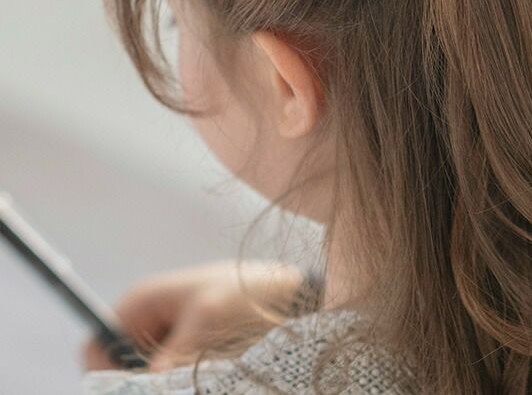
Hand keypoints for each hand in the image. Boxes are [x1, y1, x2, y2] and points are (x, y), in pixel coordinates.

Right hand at [81, 259, 305, 372]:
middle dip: (141, 384)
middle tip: (177, 383)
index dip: (106, 375)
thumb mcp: (206, 320)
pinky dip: (182, 384)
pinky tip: (205, 381)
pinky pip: (171, 378)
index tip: (136, 389)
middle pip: (120, 368)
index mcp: (143, 301)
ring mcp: (169, 337)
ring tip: (198, 377)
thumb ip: (170, 357)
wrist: (288, 293)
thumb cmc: (245, 293)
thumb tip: (147, 385)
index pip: (97, 346)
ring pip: (148, 377)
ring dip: (167, 384)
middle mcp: (150, 320)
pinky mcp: (189, 352)